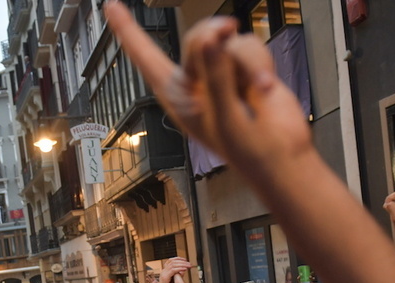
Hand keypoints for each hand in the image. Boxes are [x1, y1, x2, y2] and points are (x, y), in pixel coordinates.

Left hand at [105, 2, 312, 173]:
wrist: (283, 155)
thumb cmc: (248, 150)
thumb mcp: (224, 116)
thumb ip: (215, 76)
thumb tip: (211, 41)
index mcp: (178, 96)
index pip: (146, 58)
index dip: (128, 31)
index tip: (111, 6)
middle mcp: (197, 81)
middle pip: (196, 38)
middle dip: (212, 36)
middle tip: (226, 31)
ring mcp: (223, 73)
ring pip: (228, 41)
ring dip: (246, 63)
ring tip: (257, 90)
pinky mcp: (247, 68)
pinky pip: (250, 46)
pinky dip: (260, 65)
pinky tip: (264, 88)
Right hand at [154, 257, 191, 282]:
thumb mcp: (174, 281)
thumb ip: (178, 275)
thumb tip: (183, 270)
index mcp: (165, 272)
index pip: (170, 261)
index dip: (178, 259)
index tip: (185, 260)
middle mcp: (163, 271)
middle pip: (172, 261)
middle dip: (182, 261)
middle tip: (189, 263)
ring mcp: (163, 274)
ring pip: (173, 264)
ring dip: (182, 264)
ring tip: (189, 266)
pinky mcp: (165, 278)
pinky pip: (173, 270)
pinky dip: (179, 269)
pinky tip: (185, 269)